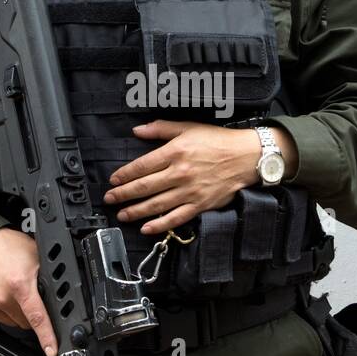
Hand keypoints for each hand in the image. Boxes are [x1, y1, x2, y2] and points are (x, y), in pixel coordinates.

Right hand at [0, 228, 57, 355]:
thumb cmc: (7, 247)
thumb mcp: (35, 258)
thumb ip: (46, 280)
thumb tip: (59, 297)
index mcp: (20, 285)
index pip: (37, 318)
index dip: (47, 337)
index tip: (52, 351)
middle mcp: (2, 297)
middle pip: (25, 322)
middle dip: (30, 313)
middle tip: (27, 293)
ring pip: (11, 322)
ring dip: (15, 312)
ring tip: (11, 290)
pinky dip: (0, 309)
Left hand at [102, 120, 294, 234]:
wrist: (247, 157)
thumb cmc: (218, 141)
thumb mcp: (188, 127)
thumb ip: (161, 129)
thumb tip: (137, 130)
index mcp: (176, 152)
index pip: (143, 166)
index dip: (125, 174)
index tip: (113, 180)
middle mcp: (180, 173)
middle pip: (145, 187)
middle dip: (124, 194)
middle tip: (109, 199)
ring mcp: (190, 191)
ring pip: (157, 204)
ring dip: (136, 211)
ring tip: (122, 214)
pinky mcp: (200, 205)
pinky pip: (176, 218)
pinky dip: (160, 225)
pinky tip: (146, 228)